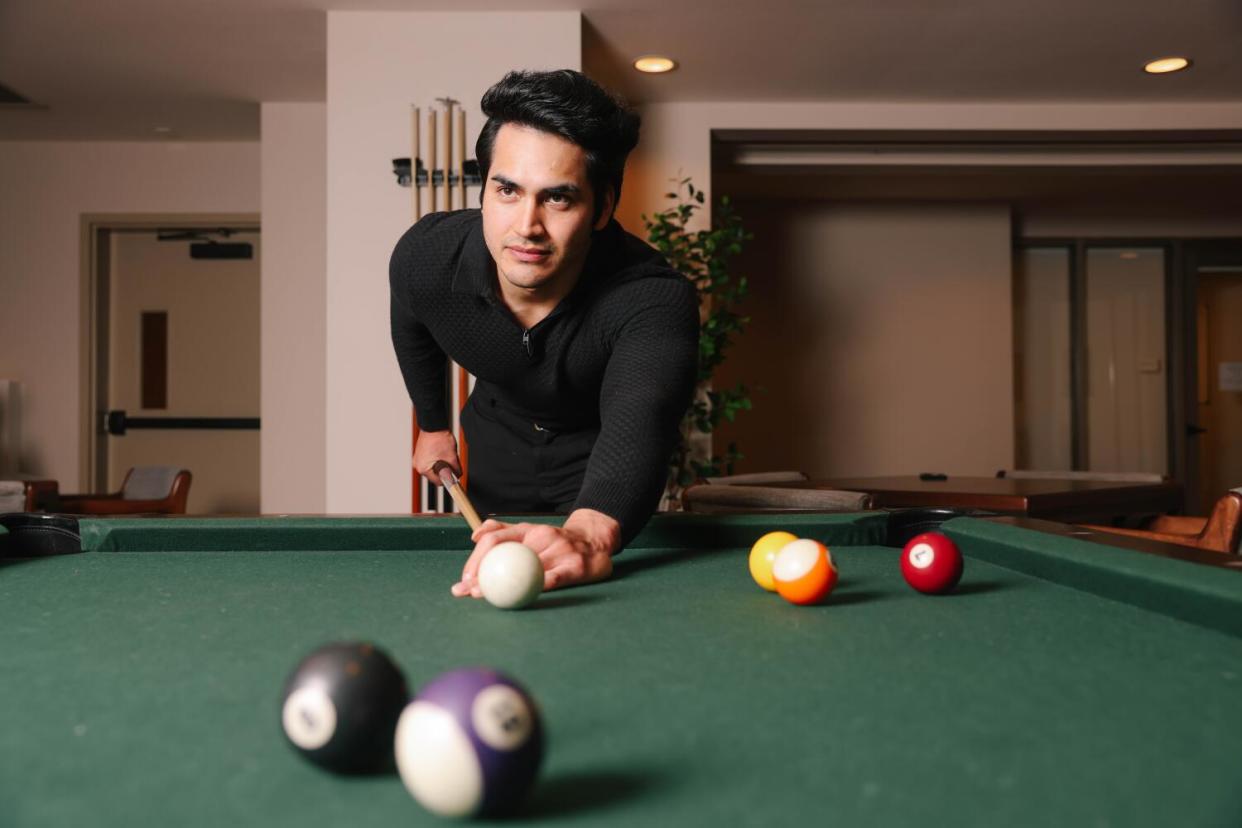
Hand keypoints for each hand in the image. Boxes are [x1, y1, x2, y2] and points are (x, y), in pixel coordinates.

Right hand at [413, 429, 460, 484]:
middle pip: (435, 475)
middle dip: (445, 470)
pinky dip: (437, 459)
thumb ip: (455, 470)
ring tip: (445, 454)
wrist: (434, 426)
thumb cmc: (439, 438)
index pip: (438, 482)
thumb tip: (457, 476)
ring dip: (441, 464)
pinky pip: (430, 462)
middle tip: (451, 461)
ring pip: (433, 468)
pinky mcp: (420, 454)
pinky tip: (441, 452)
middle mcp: (418, 465)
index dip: (448, 478)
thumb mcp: (452, 457)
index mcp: (423, 468)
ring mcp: (418, 459)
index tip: (454, 476)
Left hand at [451, 509, 620, 597]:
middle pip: (505, 554)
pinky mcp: (576, 566)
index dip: (475, 559)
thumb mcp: (530, 531)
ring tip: (487, 599)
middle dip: (481, 575)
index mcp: (528, 529)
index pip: (495, 539)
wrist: (594, 541)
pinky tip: (523, 598)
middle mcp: (542, 536)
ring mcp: (560, 550)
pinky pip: (554, 579)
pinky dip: (537, 588)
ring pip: (527, 570)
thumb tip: (474, 536)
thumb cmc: (555, 542)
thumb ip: (502, 532)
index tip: (463, 579)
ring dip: (503, 587)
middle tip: (467, 592)